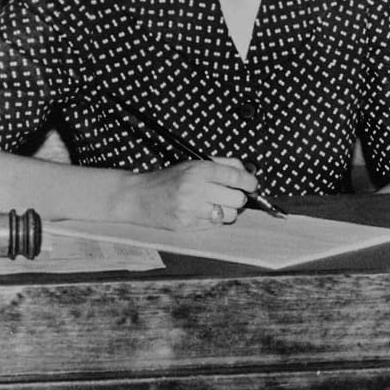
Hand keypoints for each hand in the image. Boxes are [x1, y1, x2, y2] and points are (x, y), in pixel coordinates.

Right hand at [122, 157, 258, 229]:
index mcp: (198, 169)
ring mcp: (191, 209)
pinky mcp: (187, 225)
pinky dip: (214, 219)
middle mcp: (196, 188)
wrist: (137, 197)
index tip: (252, 184)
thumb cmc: (166, 179)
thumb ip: (220, 165)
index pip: (235, 176)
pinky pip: (215, 225)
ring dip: (228, 210)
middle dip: (239, 197)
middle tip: (232, 194)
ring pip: (229, 215)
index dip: (249, 182)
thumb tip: (245, 172)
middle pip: (237, 198)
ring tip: (217, 204)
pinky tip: (204, 211)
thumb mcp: (192, 163)